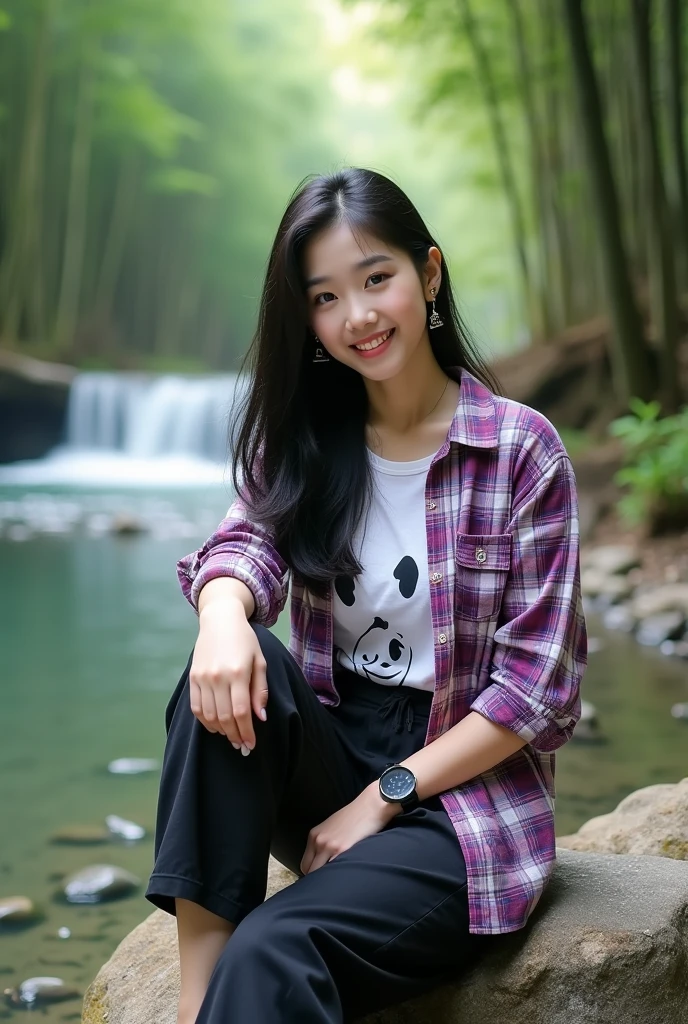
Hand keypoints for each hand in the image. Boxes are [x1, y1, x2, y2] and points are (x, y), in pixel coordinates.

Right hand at [189, 599, 267, 752]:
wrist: (220, 620)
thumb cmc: (245, 641)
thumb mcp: (260, 661)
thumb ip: (260, 690)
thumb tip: (261, 717)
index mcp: (238, 673)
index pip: (241, 712)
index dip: (246, 732)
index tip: (251, 744)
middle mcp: (217, 677)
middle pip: (224, 717)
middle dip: (234, 735)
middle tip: (241, 745)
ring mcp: (202, 678)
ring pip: (209, 716)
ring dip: (220, 730)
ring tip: (230, 735)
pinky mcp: (193, 678)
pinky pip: (196, 708)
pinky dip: (205, 721)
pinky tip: (215, 725)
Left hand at [300, 783, 399, 874]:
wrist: (370, 805)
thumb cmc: (355, 816)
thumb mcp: (333, 827)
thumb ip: (324, 842)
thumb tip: (323, 861)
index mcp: (314, 835)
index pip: (305, 864)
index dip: (313, 873)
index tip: (323, 877)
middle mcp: (318, 841)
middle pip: (309, 871)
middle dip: (318, 879)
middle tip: (331, 882)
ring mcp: (328, 846)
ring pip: (318, 874)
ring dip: (327, 880)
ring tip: (339, 881)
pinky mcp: (341, 850)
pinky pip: (333, 871)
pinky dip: (337, 877)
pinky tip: (345, 875)